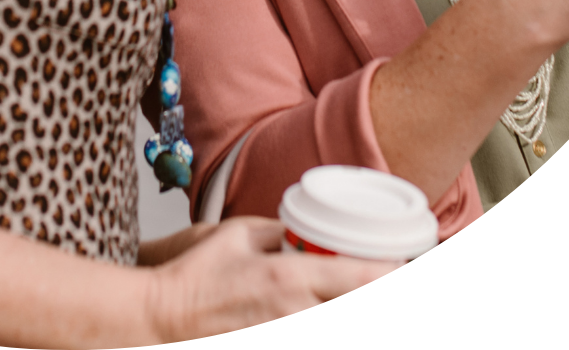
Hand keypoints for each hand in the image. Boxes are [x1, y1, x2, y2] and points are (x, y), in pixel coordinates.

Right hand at [143, 217, 394, 341]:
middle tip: (401, 296)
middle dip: (387, 310)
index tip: (402, 266)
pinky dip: (334, 337)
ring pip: (344, 339)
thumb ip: (283, 231)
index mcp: (289, 277)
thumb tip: (310, 230)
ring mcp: (288, 342)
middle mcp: (296, 315)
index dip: (389, 273)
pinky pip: (316, 344)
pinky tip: (342, 325)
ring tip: (384, 316)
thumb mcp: (243, 233)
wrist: (165, 317)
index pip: (358, 277)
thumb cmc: (200, 273)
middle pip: (363, 320)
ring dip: (363, 326)